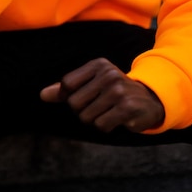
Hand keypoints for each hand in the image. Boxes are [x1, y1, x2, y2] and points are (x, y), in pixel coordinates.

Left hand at [40, 58, 164, 132]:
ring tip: (109, 111)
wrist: (149, 100)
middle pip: (74, 103)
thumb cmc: (113, 92)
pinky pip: (101, 125)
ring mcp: (118, 90)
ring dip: (95, 120)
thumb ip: (66, 89)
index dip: (70, 96)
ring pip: (86, 117)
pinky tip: (117, 118)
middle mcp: (108, 74)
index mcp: (98, 65)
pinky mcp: (127, 107)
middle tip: (99, 106)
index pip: (67, 84)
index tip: (85, 97)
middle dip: (83, 111)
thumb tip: (42, 95)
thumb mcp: (91, 84)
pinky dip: (106, 126)